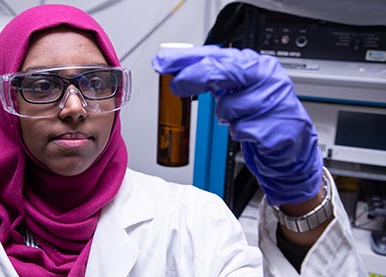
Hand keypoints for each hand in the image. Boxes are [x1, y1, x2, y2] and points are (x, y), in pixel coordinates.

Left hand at [152, 45, 322, 205]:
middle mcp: (267, 78)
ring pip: (228, 107)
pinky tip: (250, 130)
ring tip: (239, 117)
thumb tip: (175, 72)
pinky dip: (239, 133)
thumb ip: (210, 77)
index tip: (163, 64)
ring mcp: (274, 102)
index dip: (187, 59)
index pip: (216, 55)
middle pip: (223, 72)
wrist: (290, 143)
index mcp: (256, 65)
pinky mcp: (276, 128)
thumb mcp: (235, 89)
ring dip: (226, 116)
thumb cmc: (260, 113)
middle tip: (177, 86)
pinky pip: (240, 130)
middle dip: (195, 78)